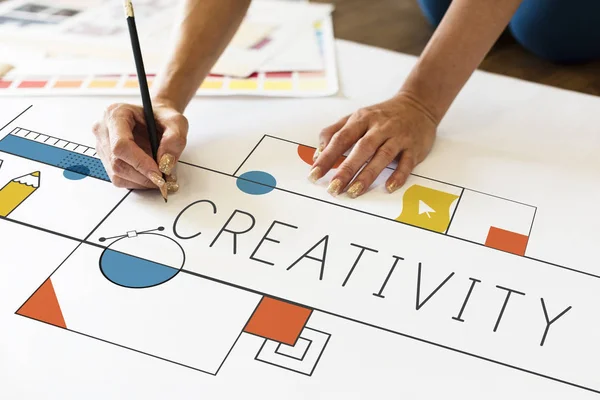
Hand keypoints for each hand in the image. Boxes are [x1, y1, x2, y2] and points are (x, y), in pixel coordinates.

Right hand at [92, 100, 187, 193]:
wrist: (156, 119)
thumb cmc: (162, 117)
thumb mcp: (176, 121)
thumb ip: (175, 139)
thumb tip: (165, 163)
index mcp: (116, 114)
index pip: (121, 145)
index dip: (140, 163)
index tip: (158, 174)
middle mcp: (103, 129)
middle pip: (117, 162)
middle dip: (143, 176)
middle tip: (163, 180)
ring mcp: (102, 145)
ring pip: (117, 174)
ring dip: (141, 181)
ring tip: (159, 177)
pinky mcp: (106, 159)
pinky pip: (118, 179)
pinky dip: (137, 182)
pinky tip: (149, 176)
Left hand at [308, 93, 437, 197]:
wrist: (418, 105)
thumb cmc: (382, 115)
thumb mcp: (356, 117)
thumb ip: (334, 132)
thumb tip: (317, 154)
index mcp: (362, 119)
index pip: (340, 138)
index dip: (326, 157)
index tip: (314, 174)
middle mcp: (380, 127)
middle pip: (361, 149)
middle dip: (346, 169)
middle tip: (333, 188)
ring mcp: (398, 137)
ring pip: (382, 156)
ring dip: (368, 175)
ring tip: (354, 191)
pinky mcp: (414, 148)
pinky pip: (406, 163)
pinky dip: (398, 175)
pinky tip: (389, 187)